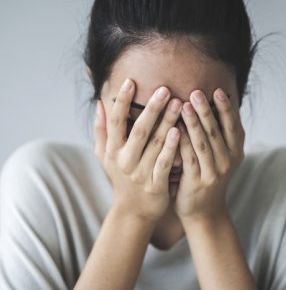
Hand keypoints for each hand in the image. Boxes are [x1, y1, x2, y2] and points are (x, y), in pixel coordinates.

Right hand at [93, 79, 182, 222]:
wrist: (133, 210)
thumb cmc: (120, 177)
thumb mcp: (104, 156)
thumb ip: (101, 130)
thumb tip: (99, 104)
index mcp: (112, 151)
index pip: (115, 122)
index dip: (121, 101)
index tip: (130, 81)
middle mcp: (124, 160)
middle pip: (139, 130)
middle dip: (151, 108)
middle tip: (165, 89)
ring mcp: (140, 173)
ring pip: (154, 144)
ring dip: (166, 123)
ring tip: (179, 103)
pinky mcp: (155, 185)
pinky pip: (164, 163)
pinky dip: (171, 148)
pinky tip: (179, 131)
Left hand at [173, 88, 244, 222]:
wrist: (204, 212)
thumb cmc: (208, 179)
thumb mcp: (219, 159)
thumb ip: (217, 138)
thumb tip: (208, 110)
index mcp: (235, 153)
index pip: (233, 126)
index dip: (226, 108)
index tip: (218, 90)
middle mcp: (227, 161)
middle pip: (216, 131)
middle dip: (206, 110)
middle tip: (196, 92)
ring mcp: (213, 172)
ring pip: (203, 143)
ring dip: (194, 123)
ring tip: (184, 104)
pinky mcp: (197, 181)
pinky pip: (189, 158)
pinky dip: (182, 142)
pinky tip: (174, 128)